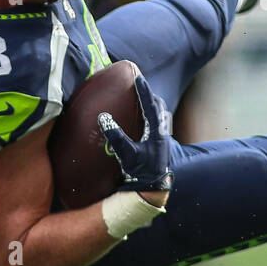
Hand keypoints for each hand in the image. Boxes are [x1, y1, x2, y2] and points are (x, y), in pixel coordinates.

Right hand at [98, 74, 172, 191]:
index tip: (138, 77)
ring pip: (160, 114)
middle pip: (158, 106)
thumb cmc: (140, 172)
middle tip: (139, 85)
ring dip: (151, 104)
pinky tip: (143, 120)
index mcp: (156, 131)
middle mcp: (162, 132)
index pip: (150, 105)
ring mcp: (162, 138)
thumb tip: (103, 118)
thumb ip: (116, 136)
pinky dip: (150, 115)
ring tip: (141, 98)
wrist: (154, 188)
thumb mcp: (126, 154)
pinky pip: (157, 123)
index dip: (143, 90)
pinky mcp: (160, 144)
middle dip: (149, 94)